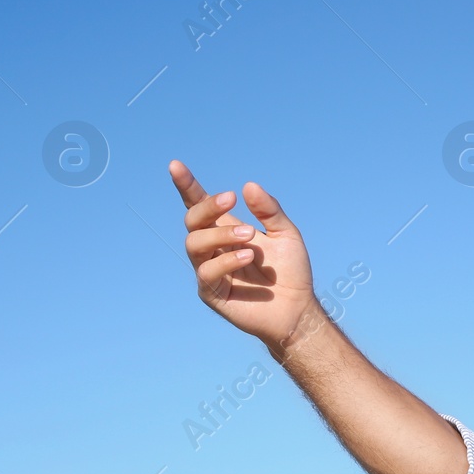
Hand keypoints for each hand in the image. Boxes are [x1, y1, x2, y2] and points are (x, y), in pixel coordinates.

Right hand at [170, 160, 319, 349]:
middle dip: (208, 206)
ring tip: (249, 237)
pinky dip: (227, 260)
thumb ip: (268, 210)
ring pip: (195, 244)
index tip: (176, 165)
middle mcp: (213, 248)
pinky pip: (207, 272)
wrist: (298, 308)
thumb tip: (248, 186)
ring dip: (220, 235)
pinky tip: (247, 257)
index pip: (199, 204)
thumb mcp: (286, 234)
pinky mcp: (211, 293)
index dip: (186, 186)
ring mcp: (209, 270)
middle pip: (193, 220)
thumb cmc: (290, 271)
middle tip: (231, 200)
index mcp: (226, 230)